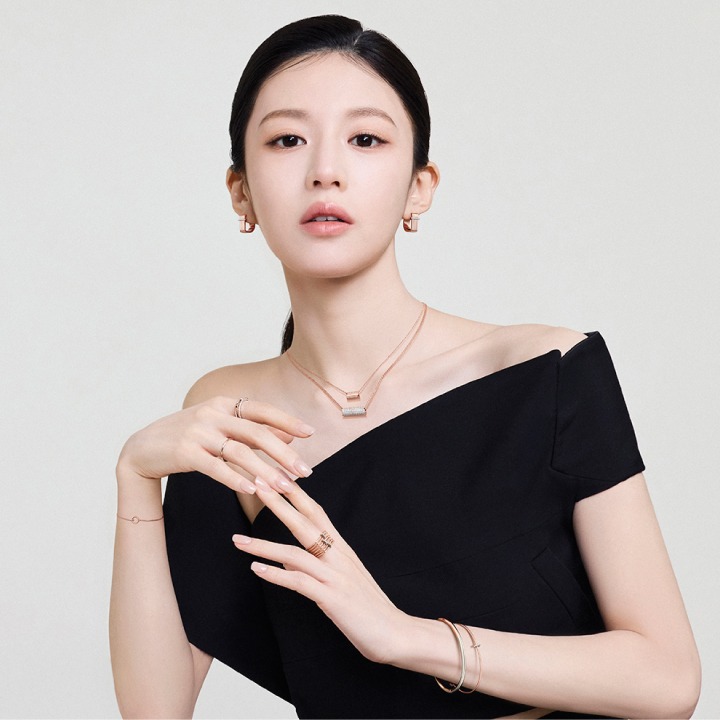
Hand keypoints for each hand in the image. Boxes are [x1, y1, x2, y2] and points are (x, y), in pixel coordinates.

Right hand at [117, 397, 314, 493]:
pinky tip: (253, 490)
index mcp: (224, 404)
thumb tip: (289, 437)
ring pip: (239, 452)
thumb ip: (253, 430)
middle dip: (283, 453)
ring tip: (285, 487)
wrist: (142, 447)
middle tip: (304, 471)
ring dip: (265, 471)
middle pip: (256, 432)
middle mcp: (212, 414)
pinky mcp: (184, 452)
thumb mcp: (221, 427)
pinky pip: (216, 467)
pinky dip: (235, 478)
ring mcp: (197, 432)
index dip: (287, 421)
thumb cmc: (189, 437)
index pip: (262, 410)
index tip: (310, 433)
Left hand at [232, 478, 409, 664]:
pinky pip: (299, 582)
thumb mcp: (343, 580)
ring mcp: (336, 576)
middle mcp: (339, 557)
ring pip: (295, 553)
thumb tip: (285, 558)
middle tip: (258, 484)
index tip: (277, 477)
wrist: (396, 633)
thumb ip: (317, 565)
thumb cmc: (370, 608)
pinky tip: (256, 570)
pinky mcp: (333, 598)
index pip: (317, 513)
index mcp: (342, 549)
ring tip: (238, 540)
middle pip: (305, 523)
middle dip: (279, 503)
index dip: (296, 494)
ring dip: (264, 545)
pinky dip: (276, 575)